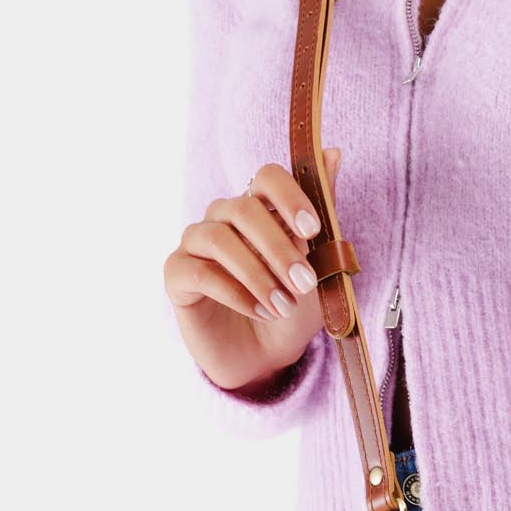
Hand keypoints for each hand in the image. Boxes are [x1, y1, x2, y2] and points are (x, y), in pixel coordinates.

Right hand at [164, 151, 340, 391]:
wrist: (266, 357)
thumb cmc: (292, 307)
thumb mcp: (318, 266)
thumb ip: (323, 213)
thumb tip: (334, 153)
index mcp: (261, 208)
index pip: (267, 176)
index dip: (289, 196)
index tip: (313, 229)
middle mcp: (224, 217)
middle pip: (244, 208)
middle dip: (279, 248)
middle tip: (304, 283)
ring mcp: (195, 243)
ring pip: (219, 238)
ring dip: (257, 273)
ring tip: (283, 305)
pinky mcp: (176, 274)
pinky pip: (200, 272)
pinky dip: (236, 293)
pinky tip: (261, 311)